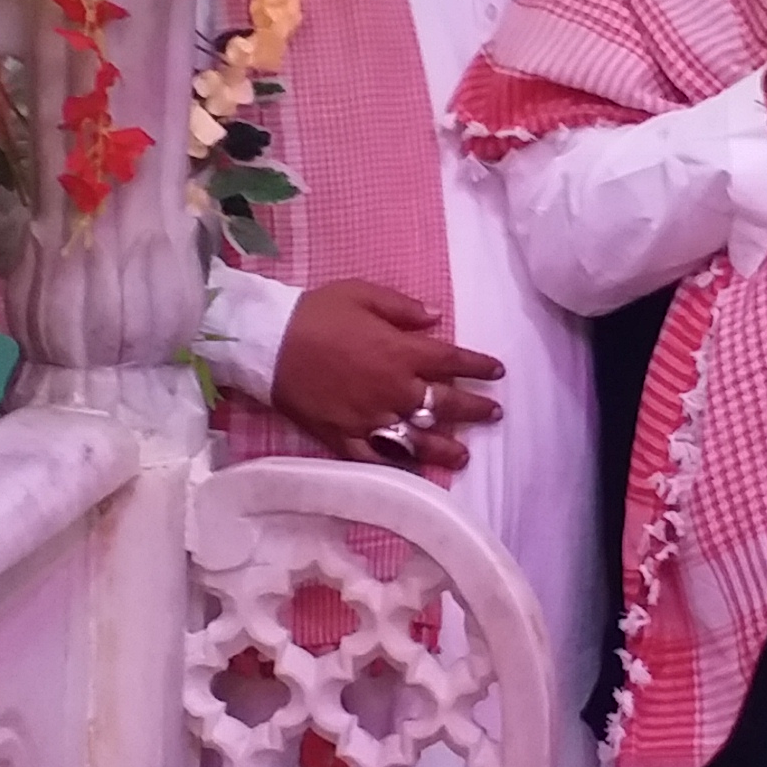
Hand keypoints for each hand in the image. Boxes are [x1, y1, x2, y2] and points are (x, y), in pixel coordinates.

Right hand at [267, 282, 506, 477]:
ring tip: (464, 456)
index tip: (497, 371)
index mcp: (401, 352)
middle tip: (494, 414)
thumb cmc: (316, 313)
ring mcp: (370, 418)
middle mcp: (394, 389)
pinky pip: (377, 459)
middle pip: (445, 404)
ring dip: (445, 448)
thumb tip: (436, 317)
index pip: (452, 361)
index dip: (479, 366)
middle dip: (474, 409)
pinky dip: (398, 467)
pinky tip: (414, 472)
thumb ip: (402, 308)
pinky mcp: (345, 438)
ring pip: (419, 439)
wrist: (269, 343)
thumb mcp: (362, 294)